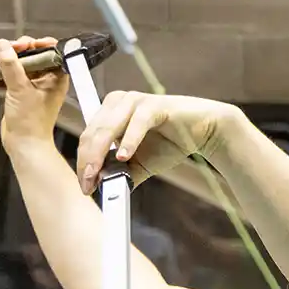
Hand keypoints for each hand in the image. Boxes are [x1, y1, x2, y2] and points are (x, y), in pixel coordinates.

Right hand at [0, 36, 67, 144]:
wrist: (24, 142)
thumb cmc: (32, 122)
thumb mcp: (20, 89)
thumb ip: (11, 66)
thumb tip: (4, 47)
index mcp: (57, 79)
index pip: (54, 53)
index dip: (42, 44)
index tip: (29, 43)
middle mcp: (49, 81)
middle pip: (37, 55)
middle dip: (24, 48)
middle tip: (12, 48)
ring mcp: (36, 85)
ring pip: (25, 63)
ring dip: (14, 57)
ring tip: (4, 55)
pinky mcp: (23, 91)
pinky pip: (16, 73)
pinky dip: (8, 68)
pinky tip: (0, 68)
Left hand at [75, 90, 241, 194]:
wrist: (205, 132)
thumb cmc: (172, 142)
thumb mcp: (141, 163)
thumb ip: (121, 172)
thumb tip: (101, 186)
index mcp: (110, 112)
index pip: (88, 137)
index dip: (83, 162)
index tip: (85, 186)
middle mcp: (118, 102)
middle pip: (94, 133)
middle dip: (88, 161)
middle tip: (88, 184)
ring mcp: (135, 101)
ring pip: (109, 127)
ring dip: (101, 153)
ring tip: (98, 175)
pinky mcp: (154, 105)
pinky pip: (137, 123)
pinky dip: (130, 141)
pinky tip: (125, 157)